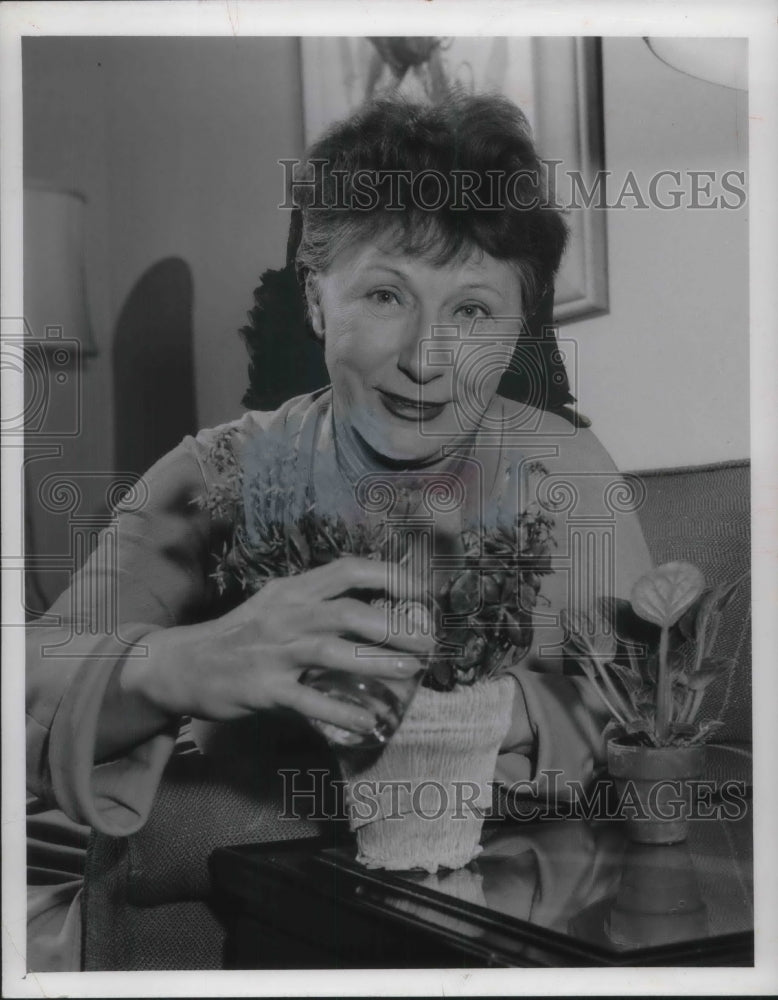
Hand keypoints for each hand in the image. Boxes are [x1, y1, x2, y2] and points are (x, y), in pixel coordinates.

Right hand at [125, 557, 433, 735]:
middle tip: (427, 642)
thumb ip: (318, 602)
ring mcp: (273, 651)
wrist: (183, 664)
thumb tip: (374, 608)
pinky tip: (369, 723)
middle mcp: (285, 614)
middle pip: (347, 612)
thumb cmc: (241, 635)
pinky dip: (342, 712)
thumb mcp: (277, 604)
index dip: (389, 577)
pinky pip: (309, 701)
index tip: (422, 592)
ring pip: (331, 652)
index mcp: (293, 590)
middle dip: (394, 626)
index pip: (348, 570)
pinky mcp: (263, 688)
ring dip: (376, 663)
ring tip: (410, 673)